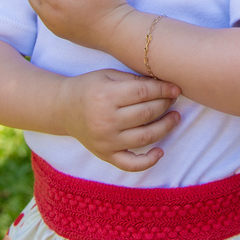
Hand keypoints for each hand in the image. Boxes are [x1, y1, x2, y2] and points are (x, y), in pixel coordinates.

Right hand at [55, 69, 181, 171]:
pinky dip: (148, 161)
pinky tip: (160, 151)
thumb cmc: (89, 88)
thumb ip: (134, 80)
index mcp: (107, 96)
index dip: (164, 90)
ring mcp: (106, 140)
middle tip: (174, 100)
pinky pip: (130, 164)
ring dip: (165, 127)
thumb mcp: (108, 75)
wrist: (63, 109)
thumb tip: (164, 85)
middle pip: (147, 113)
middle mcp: (106, 120)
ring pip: (145, 137)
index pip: (144, 92)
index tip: (176, 88)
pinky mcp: (106, 155)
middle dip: (166, 105)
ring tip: (175, 118)